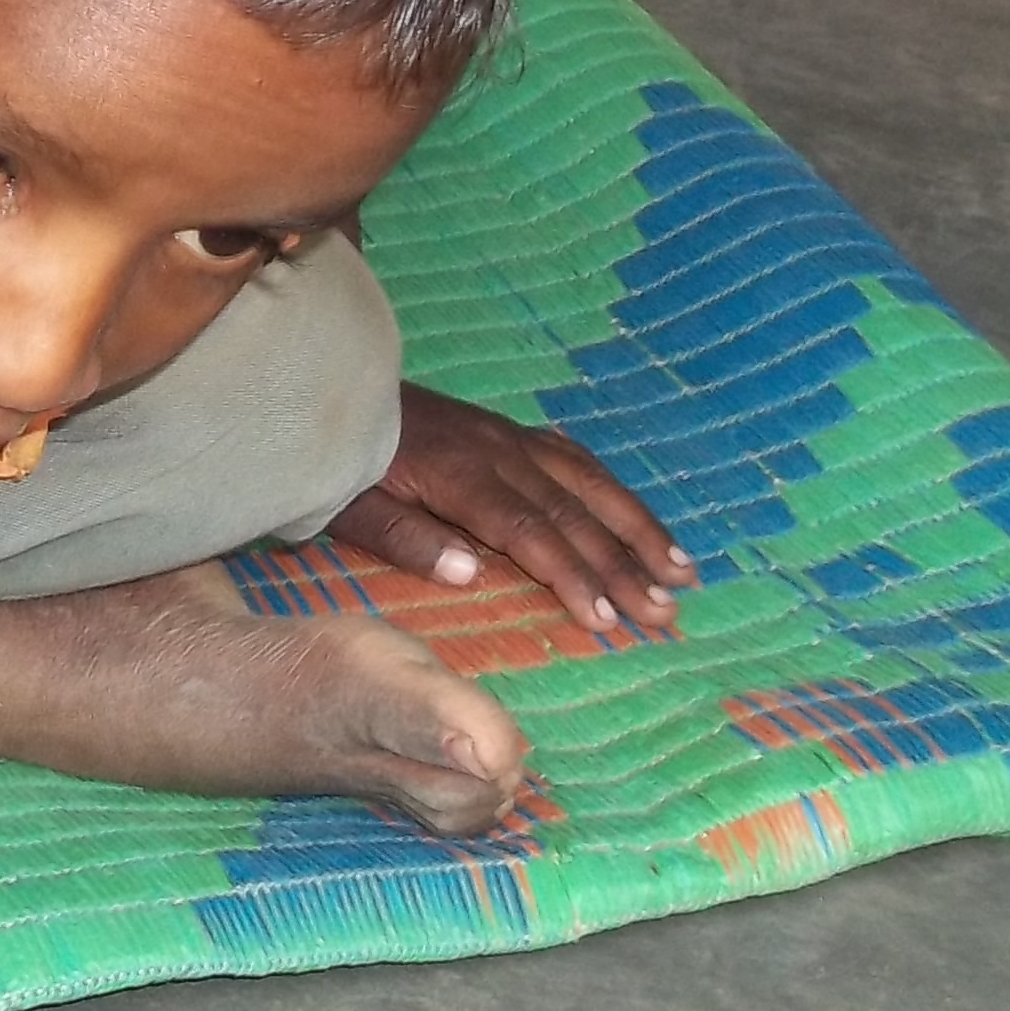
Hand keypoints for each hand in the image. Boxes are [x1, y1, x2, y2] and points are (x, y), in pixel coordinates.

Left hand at [331, 386, 694, 644]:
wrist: (326, 391)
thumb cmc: (334, 464)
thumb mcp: (349, 507)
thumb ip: (406, 538)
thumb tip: (471, 572)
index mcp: (459, 474)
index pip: (529, 532)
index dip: (572, 575)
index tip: (606, 619)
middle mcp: (498, 451)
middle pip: (573, 514)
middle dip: (624, 566)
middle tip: (664, 613)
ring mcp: (508, 436)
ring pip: (589, 482)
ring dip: (638, 528)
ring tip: (683, 571)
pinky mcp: (507, 431)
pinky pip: (574, 458)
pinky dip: (612, 491)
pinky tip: (639, 519)